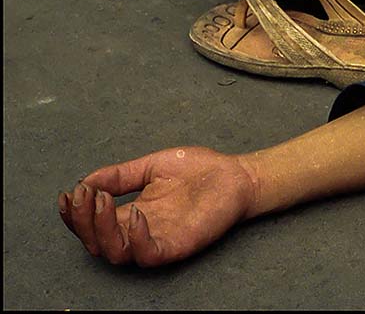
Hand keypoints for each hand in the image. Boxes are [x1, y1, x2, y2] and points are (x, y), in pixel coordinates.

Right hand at [58, 146, 257, 266]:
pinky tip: (135, 214)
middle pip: (96, 241)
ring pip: (114, 253)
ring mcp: (158, 239)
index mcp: (131, 212)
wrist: (237, 173)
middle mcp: (139, 230)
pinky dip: (134, 239)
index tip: (70, 193)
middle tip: (85, 195)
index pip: (92, 223)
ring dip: (100, 229)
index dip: (75, 213)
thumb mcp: (152, 167)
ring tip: (103, 201)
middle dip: (82, 220)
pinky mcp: (177, 246)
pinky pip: (147, 254)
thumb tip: (85, 180)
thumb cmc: (199, 170)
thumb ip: (120, 174)